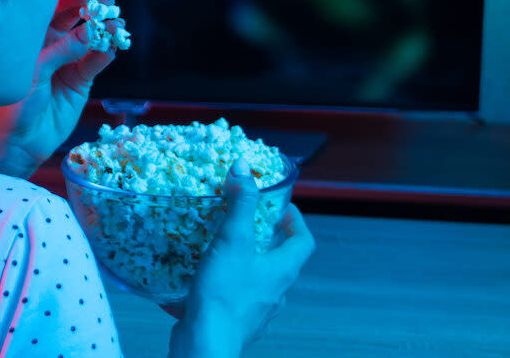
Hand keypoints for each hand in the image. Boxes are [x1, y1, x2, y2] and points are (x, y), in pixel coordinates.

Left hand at [0, 0, 123, 177]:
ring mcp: (69, 60)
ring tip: (116, 27)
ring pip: (92, 37)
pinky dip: (107, 52)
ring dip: (106, 29)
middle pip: (79, 15)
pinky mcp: (82, 79)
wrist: (19, 139)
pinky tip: (112, 48)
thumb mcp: (34, 72)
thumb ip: (62, 50)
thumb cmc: (13, 103)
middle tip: (109, 4)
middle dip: (96, 7)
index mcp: (34, 33)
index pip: (57, 4)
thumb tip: (90, 30)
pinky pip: (97, 61)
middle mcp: (53, 42)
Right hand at [163, 158, 314, 353]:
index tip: (280, 206)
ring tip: (223, 245)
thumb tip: (244, 168)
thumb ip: (240, 203)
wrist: (206, 342)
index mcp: (283, 270)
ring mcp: (258, 309)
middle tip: (248, 220)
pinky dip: (227, 282)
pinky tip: (205, 276)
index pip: (304, 241)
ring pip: (259, 278)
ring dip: (247, 260)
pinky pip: (237, 295)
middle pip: (282, 259)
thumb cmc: (225, 294)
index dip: (296, 220)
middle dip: (267, 238)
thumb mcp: (233, 240)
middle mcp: (276, 291)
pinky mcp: (237, 320)